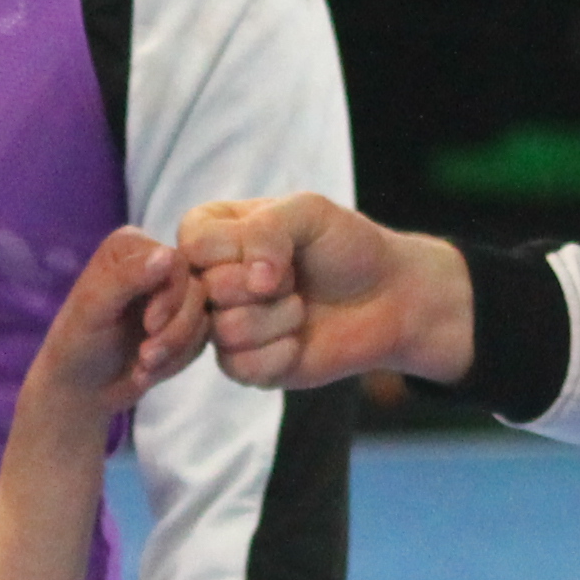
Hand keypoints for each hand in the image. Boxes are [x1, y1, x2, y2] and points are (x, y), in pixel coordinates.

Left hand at [28, 228, 203, 417]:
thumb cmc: (78, 344)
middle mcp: (156, 262)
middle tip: (146, 357)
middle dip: (175, 330)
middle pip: (197, 289)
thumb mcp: (94, 309)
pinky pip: (204, 337)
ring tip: (145, 366)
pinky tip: (152, 368)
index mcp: (131, 247)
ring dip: (176, 347)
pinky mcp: (185, 321)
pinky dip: (180, 358)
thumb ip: (127, 278)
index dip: (170, 297)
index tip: (149, 326)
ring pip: (204, 315)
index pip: (177, 262)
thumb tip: (167, 254)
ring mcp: (174, 293)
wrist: (82, 389)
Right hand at [180, 194, 474, 387]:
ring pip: (224, 330)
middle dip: (265, 286)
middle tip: (294, 279)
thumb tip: (254, 281)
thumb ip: (267, 228)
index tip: (282, 249)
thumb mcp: (308, 213)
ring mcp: (224, 323)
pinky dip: (281, 352)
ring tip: (301, 306)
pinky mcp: (243, 365)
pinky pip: (240, 367)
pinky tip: (299, 340)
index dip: (239, 250)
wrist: (387, 297)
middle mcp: (211, 278)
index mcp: (215, 233)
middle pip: (205, 290)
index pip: (192, 243)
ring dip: (279, 318)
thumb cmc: (346, 247)